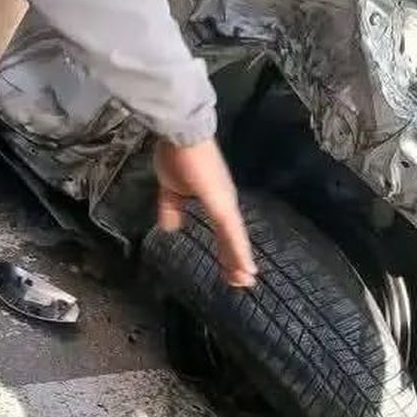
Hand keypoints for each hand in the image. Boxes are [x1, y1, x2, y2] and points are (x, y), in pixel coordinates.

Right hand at [155, 139, 255, 287]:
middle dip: (236, 261)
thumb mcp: (170, 189)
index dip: (227, 251)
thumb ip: (171, 208)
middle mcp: (224, 203)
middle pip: (233, 238)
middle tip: (242, 283)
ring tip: (246, 280)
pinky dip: (239, 250)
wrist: (180, 133)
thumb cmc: (177, 156)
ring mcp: (225, 202)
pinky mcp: (221, 202)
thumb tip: (170, 228)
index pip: (223, 231)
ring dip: (240, 260)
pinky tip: (245, 266)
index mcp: (214, 200)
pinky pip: (231, 231)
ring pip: (236, 238)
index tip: (231, 272)